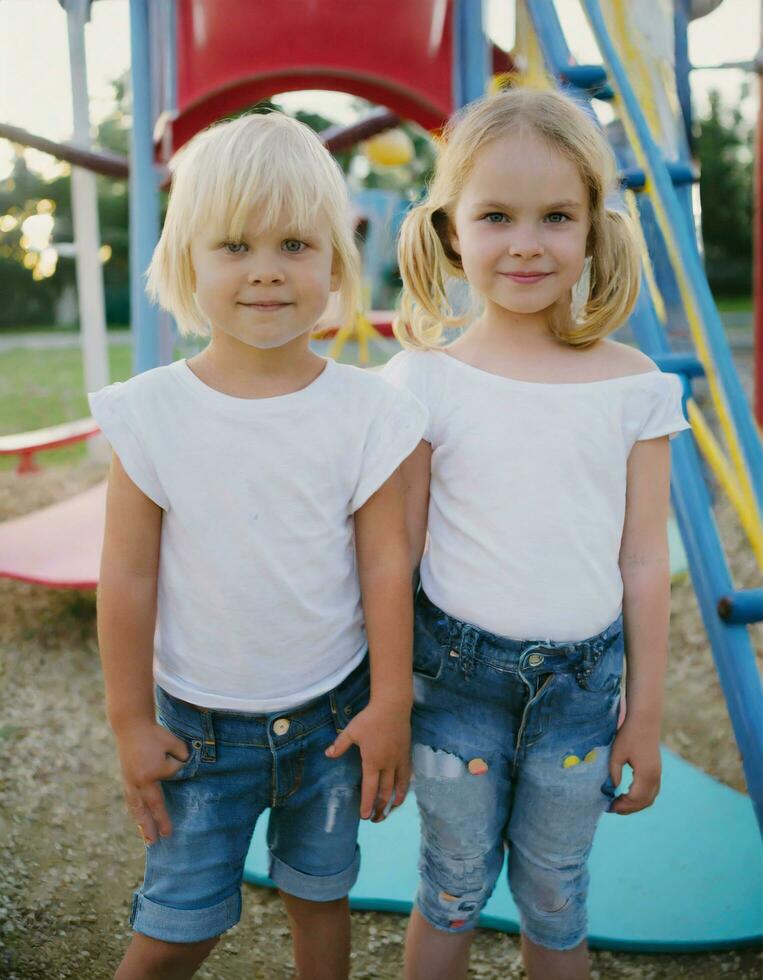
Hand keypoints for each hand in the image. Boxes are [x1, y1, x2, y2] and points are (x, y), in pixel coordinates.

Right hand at [114, 720, 189, 843]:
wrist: (130, 726)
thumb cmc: (154, 733)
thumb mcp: (172, 741)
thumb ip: (181, 757)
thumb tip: (181, 769)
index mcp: (152, 772)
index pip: (170, 776)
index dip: (175, 765)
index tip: (175, 755)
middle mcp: (139, 781)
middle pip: (148, 808)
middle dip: (154, 825)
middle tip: (158, 841)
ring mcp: (130, 782)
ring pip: (137, 808)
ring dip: (142, 824)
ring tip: (147, 839)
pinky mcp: (126, 779)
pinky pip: (131, 801)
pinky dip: (136, 812)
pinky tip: (139, 819)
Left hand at [325, 701, 410, 821]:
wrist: (392, 706)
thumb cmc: (370, 718)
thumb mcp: (351, 731)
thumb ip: (340, 745)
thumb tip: (328, 755)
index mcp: (372, 761)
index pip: (369, 789)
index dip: (366, 804)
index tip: (364, 817)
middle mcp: (387, 765)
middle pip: (385, 793)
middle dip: (379, 808)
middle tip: (374, 819)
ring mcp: (399, 761)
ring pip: (399, 788)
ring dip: (394, 802)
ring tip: (389, 812)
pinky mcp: (406, 755)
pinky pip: (407, 777)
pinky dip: (404, 788)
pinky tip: (401, 793)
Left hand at [608, 719, 660, 814]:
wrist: (645, 720)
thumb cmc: (629, 734)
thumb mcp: (616, 753)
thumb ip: (614, 773)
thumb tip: (613, 789)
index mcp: (645, 774)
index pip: (635, 798)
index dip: (622, 805)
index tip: (609, 806)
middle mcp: (655, 777)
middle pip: (644, 802)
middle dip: (628, 808)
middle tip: (613, 809)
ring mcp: (658, 774)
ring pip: (650, 798)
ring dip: (636, 804)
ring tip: (620, 804)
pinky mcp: (657, 770)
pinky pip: (652, 791)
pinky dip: (641, 798)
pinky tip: (628, 795)